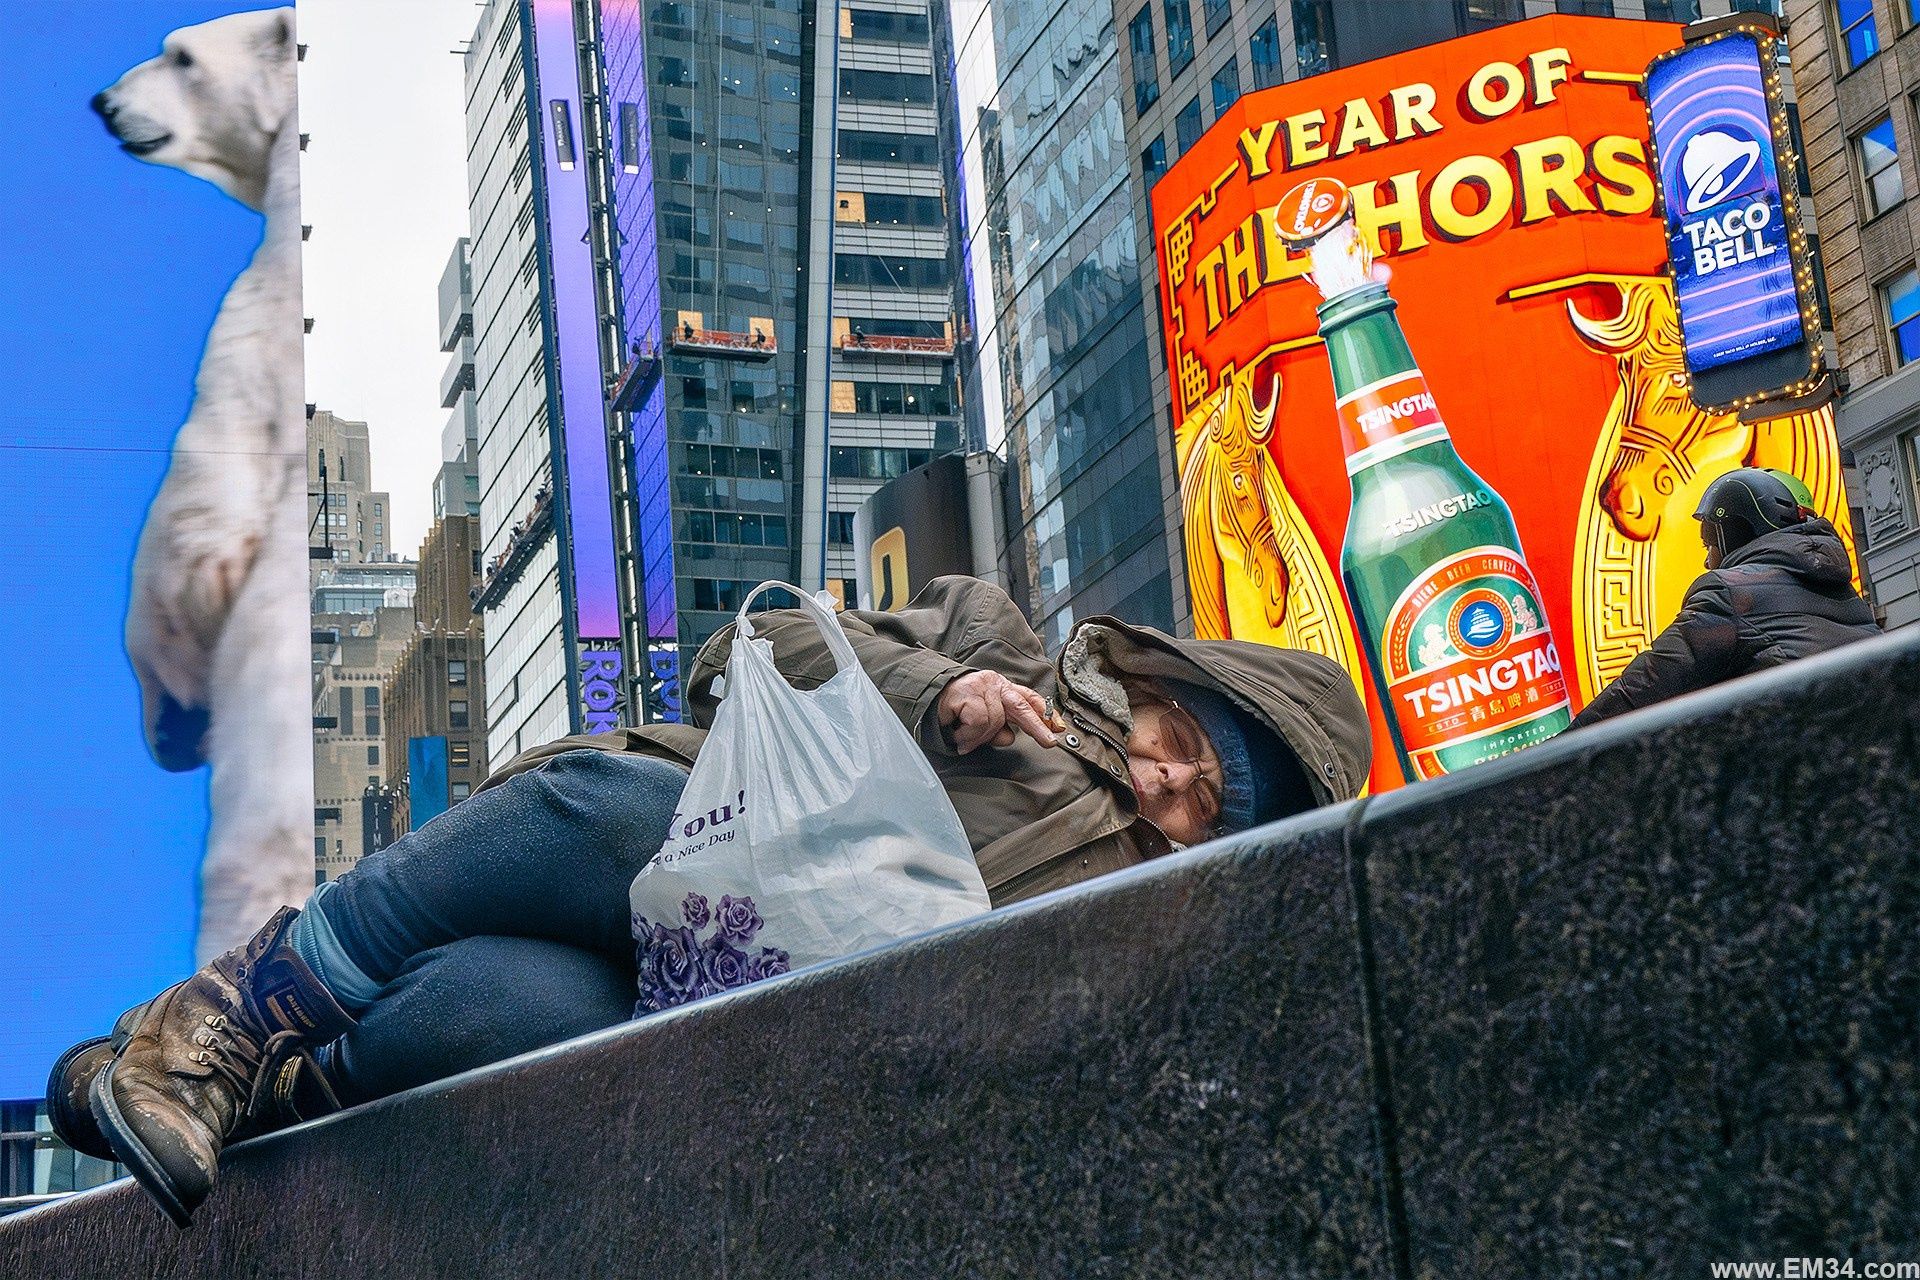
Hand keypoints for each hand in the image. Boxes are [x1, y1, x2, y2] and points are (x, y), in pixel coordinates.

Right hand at [936, 671, 1058, 753]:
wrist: (927, 695)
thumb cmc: (956, 708)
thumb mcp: (983, 720)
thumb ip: (999, 728)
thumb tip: (1010, 737)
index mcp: (1002, 688)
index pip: (1028, 698)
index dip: (1044, 713)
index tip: (1059, 727)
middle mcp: (995, 684)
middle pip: (1021, 706)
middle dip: (1036, 726)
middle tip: (1049, 741)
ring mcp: (981, 687)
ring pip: (995, 721)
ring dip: (980, 737)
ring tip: (966, 740)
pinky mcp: (967, 693)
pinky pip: (978, 722)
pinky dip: (969, 735)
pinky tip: (959, 735)